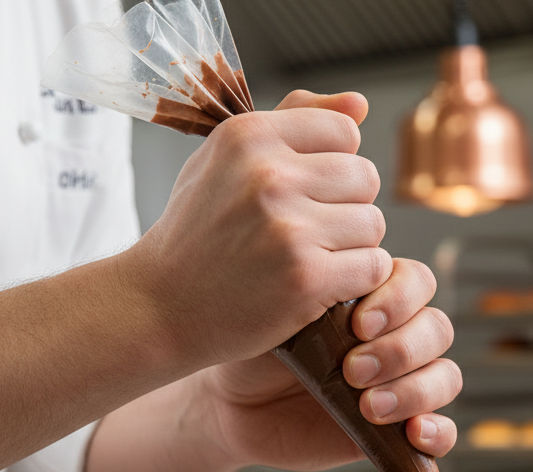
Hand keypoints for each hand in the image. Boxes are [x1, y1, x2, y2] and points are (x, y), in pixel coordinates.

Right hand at [122, 90, 387, 371]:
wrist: (159, 306)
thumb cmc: (198, 231)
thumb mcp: (227, 159)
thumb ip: (294, 121)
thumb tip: (361, 104)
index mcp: (249, 135)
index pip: (345, 131)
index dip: (334, 165)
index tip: (306, 192)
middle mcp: (268, 175)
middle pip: (365, 177)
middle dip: (348, 206)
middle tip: (311, 232)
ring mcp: (288, 228)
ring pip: (373, 224)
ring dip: (353, 246)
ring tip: (313, 258)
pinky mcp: (306, 278)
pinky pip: (373, 266)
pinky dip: (357, 279)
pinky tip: (324, 285)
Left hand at [190, 258, 461, 471]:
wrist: (233, 402)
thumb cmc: (257, 349)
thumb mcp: (286, 316)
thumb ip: (324, 303)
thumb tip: (350, 301)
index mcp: (375, 300)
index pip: (417, 283)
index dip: (399, 299)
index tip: (358, 322)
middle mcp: (397, 339)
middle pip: (437, 329)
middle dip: (400, 350)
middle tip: (353, 369)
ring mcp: (403, 385)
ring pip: (446, 376)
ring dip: (414, 390)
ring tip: (369, 407)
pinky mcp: (401, 433)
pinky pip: (446, 431)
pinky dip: (439, 432)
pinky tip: (413, 433)